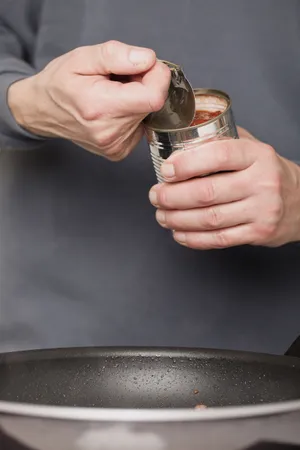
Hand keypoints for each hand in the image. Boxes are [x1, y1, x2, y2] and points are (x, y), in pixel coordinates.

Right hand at [8, 41, 170, 160]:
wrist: (43, 111)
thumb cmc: (60, 83)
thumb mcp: (82, 57)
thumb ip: (116, 56)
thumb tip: (148, 60)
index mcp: (101, 107)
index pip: (153, 97)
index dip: (157, 77)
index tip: (146, 66)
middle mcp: (109, 132)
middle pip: (151, 105)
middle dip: (144, 85)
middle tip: (120, 78)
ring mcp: (114, 146)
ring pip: (147, 116)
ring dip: (137, 100)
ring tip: (113, 94)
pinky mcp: (117, 151)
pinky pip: (139, 128)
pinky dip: (132, 115)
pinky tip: (113, 109)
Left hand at [149, 129, 299, 248]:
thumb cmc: (269, 173)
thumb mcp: (253, 149)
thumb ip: (222, 142)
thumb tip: (180, 139)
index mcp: (257, 156)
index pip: (218, 155)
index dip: (186, 164)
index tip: (166, 170)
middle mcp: (262, 182)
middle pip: (207, 192)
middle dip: (173, 196)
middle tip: (156, 196)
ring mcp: (262, 210)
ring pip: (210, 218)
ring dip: (178, 219)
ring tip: (162, 215)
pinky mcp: (259, 233)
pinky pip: (219, 239)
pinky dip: (194, 238)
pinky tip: (179, 233)